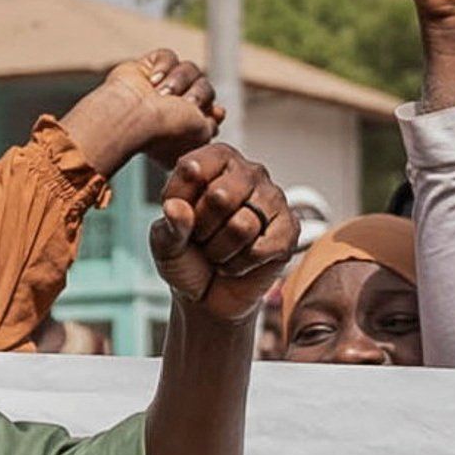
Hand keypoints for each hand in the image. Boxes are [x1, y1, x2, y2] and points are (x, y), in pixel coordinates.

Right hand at [59, 51, 222, 178]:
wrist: (134, 116)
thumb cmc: (166, 130)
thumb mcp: (200, 135)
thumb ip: (212, 125)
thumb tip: (219, 113)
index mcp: (183, 125)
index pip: (210, 109)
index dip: (212, 108)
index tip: (216, 112)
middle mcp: (171, 106)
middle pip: (204, 86)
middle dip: (198, 94)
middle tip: (185, 104)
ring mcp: (159, 86)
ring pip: (189, 68)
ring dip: (179, 81)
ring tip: (162, 93)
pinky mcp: (146, 68)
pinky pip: (168, 56)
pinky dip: (163, 66)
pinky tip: (152, 81)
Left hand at [151, 141, 298, 327]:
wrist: (208, 294)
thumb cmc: (187, 256)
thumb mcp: (164, 243)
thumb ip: (168, 225)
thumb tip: (176, 209)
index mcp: (217, 159)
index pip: (192, 169)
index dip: (178, 202)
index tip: (179, 217)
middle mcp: (249, 172)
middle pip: (219, 197)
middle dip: (202, 230)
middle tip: (201, 239)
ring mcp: (273, 199)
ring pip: (241, 227)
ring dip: (220, 251)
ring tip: (219, 252)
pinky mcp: (290, 229)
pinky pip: (259, 249)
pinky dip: (239, 265)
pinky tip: (238, 263)